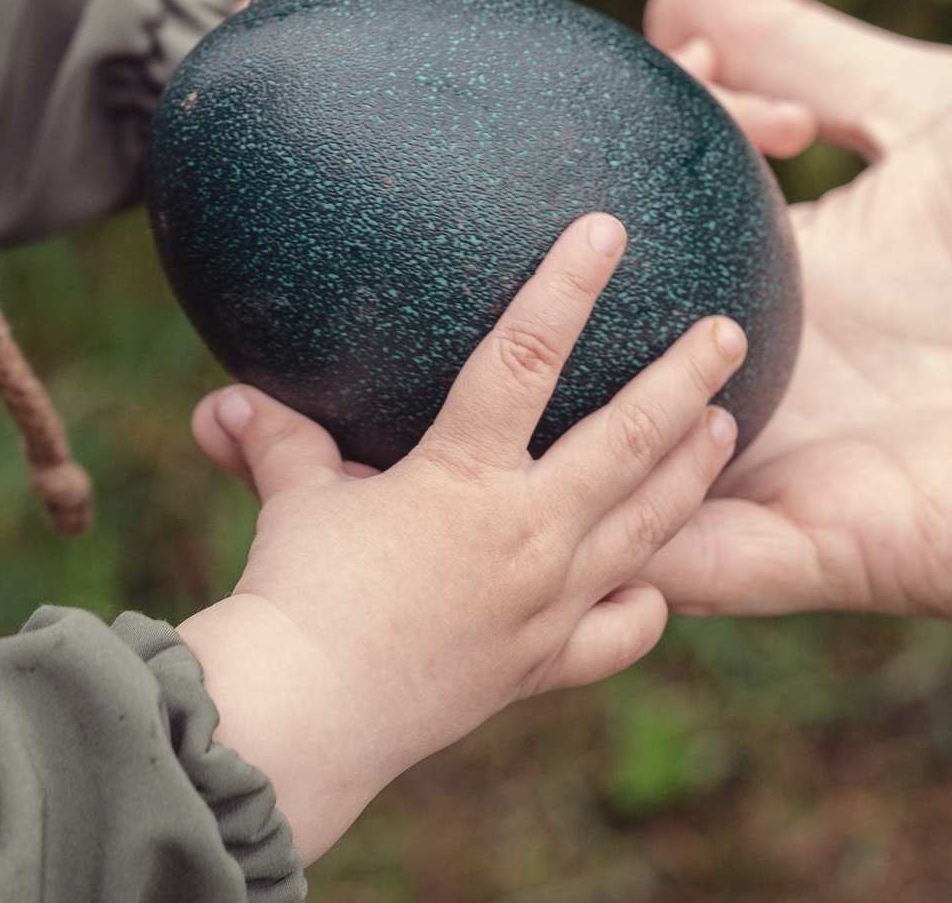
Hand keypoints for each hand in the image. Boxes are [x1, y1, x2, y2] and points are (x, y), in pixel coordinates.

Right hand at [176, 214, 747, 861]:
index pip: (525, 354)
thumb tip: (220, 401)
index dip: (567, 284)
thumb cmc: (292, 600)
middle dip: (686, 378)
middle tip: (730, 333)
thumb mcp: (290, 502)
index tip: (608, 228)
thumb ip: (276, 442)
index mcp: (464, 477)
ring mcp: (548, 603)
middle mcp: (527, 534)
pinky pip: (616, 631)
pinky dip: (641, 604)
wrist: (308, 723)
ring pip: (646, 526)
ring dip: (693, 471)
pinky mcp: (543, 665)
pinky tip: (652, 583)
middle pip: (630, 438)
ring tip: (728, 426)